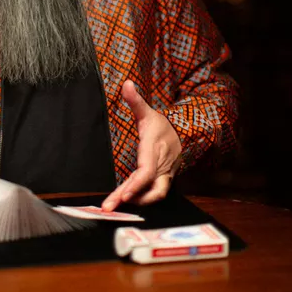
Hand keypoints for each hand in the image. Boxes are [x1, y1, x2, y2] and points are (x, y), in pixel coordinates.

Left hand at [102, 80, 181, 210]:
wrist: (183, 136)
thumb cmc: (161, 126)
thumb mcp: (148, 112)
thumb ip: (136, 101)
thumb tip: (127, 83)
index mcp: (155, 151)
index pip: (147, 172)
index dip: (136, 185)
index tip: (123, 195)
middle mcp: (161, 167)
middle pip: (149, 189)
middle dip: (130, 199)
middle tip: (109, 207)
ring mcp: (163, 177)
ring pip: (152, 195)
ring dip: (134, 202)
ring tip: (113, 205)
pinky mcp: (161, 183)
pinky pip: (150, 194)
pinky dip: (137, 200)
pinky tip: (122, 202)